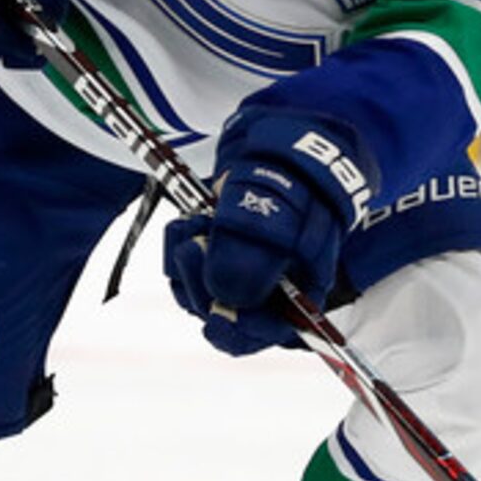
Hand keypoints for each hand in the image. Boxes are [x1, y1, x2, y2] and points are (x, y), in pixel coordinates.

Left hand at [163, 110, 372, 355]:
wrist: (278, 149)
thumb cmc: (292, 182)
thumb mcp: (276, 214)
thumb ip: (252, 258)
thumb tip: (222, 298)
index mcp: (300, 289)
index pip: (271, 331)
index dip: (243, 330)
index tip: (217, 313)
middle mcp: (268, 290)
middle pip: (227, 317)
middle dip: (203, 284)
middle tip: (194, 246)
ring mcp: (239, 275)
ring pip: (200, 293)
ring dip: (187, 263)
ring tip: (195, 222)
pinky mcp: (214, 258)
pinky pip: (185, 271)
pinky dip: (180, 248)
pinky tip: (189, 222)